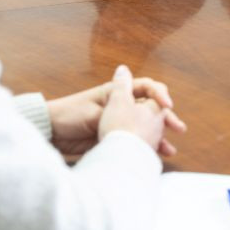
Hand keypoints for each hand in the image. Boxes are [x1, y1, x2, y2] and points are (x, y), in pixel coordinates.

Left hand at [51, 65, 185, 155]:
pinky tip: (153, 158)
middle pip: (149, 110)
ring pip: (143, 129)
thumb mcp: (95, 108)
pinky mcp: (112, 139)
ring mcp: (117, 124)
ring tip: (170, 150)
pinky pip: (133, 143)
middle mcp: (121, 107)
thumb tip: (125, 71)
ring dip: (157, 137)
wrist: (50, 135)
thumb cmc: (69, 115)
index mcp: (118, 94)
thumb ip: (115, 99)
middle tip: (179, 128)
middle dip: (165, 119)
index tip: (168, 106)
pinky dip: (143, 149)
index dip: (159, 95)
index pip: (146, 88)